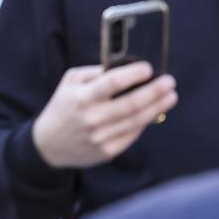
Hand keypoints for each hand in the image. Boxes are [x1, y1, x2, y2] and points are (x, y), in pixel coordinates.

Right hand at [31, 63, 179, 169]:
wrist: (48, 145)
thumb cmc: (63, 106)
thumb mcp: (71, 82)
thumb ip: (96, 72)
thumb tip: (126, 67)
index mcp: (83, 97)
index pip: (114, 83)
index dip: (134, 74)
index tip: (149, 68)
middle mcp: (92, 118)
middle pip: (131, 104)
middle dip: (155, 92)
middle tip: (170, 82)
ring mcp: (100, 137)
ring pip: (136, 121)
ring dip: (157, 107)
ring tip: (171, 96)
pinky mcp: (107, 151)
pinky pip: (132, 135)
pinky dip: (145, 123)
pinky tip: (155, 113)